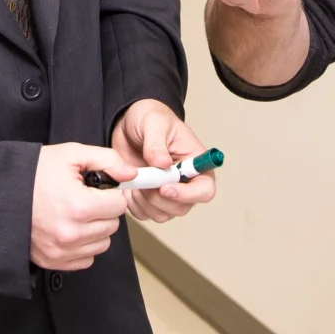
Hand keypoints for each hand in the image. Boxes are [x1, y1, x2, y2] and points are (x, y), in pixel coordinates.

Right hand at [32, 143, 131, 271]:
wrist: (0, 194)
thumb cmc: (33, 174)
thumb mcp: (71, 155)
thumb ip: (107, 160)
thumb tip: (130, 173)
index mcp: (78, 206)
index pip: (118, 205)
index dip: (110, 193)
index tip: (97, 190)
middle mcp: (71, 233)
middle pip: (112, 225)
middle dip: (103, 211)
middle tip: (82, 198)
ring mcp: (61, 251)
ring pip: (102, 243)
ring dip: (94, 229)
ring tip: (74, 213)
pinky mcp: (53, 261)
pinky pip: (86, 259)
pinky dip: (82, 246)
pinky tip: (68, 228)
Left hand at [113, 98, 216, 225]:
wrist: (129, 124)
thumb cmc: (150, 118)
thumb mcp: (153, 123)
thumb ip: (157, 143)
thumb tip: (162, 164)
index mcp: (195, 164)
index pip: (205, 190)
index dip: (188, 194)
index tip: (165, 187)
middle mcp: (185, 183)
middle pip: (182, 208)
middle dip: (159, 198)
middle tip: (143, 179)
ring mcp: (167, 193)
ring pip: (162, 214)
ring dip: (144, 201)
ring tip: (135, 178)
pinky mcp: (149, 199)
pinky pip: (144, 214)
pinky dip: (133, 204)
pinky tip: (129, 185)